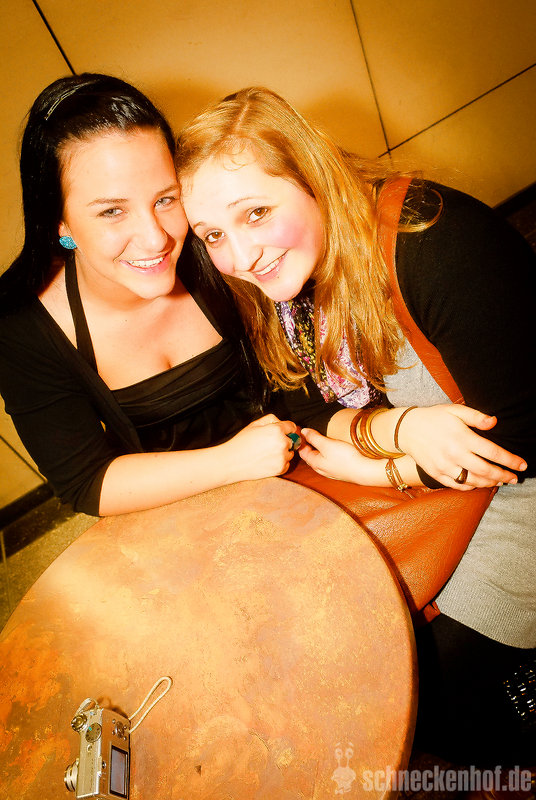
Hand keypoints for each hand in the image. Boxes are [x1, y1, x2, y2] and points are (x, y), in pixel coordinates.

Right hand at [223, 414, 298, 482]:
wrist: (231, 462)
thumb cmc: (241, 443)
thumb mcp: (254, 424)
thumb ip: (271, 419)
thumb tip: (281, 423)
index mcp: (277, 430)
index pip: (292, 427)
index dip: (286, 429)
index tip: (281, 432)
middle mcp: (282, 443)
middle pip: (292, 440)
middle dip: (284, 440)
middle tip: (269, 444)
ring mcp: (282, 457)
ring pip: (290, 453)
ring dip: (283, 452)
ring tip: (267, 453)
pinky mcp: (280, 469)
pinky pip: (286, 464)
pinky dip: (280, 463)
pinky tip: (267, 461)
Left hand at [299, 427, 388, 483]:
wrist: (364, 471)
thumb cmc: (345, 458)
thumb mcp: (327, 444)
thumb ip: (314, 438)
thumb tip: (303, 432)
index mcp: (315, 463)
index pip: (302, 451)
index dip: (300, 441)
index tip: (300, 431)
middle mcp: (321, 469)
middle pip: (310, 455)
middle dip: (308, 444)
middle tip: (309, 433)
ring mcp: (331, 471)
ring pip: (320, 458)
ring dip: (318, 449)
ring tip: (320, 439)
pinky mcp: (340, 470)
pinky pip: (329, 461)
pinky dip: (327, 453)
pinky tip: (333, 449)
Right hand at [397, 404, 526, 489]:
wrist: (406, 429)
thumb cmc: (434, 417)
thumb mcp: (455, 410)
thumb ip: (476, 416)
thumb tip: (494, 422)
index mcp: (462, 437)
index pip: (492, 452)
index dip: (510, 460)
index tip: (522, 465)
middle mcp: (454, 454)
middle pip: (485, 470)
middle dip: (503, 476)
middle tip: (514, 479)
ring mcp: (444, 466)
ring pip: (472, 481)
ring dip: (489, 483)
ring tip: (500, 481)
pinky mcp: (436, 473)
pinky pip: (457, 485)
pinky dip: (470, 486)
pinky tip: (478, 483)